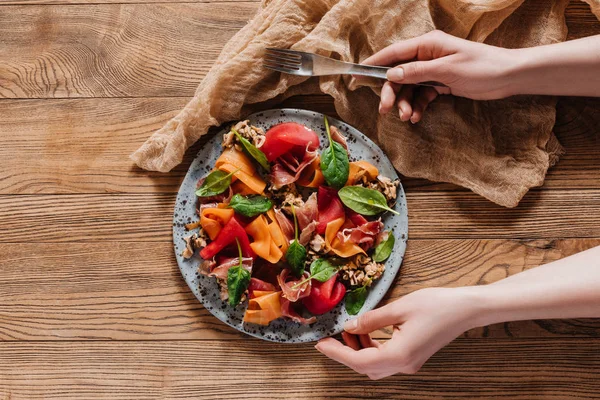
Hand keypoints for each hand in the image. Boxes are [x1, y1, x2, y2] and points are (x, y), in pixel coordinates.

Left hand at [315, 287, 481, 378]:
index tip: (319, 344)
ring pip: (374, 365)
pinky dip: (370, 349)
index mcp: (399, 355)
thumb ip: (371, 320)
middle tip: (327, 338)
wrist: (466, 309)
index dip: (337, 353)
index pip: (359, 361)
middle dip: (344, 353)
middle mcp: (404, 365)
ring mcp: (410, 364)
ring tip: (347, 329)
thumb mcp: (399, 307)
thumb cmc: (436, 305)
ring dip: (357, 351)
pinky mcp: (413, 357)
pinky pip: (385, 359)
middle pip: (365, 367)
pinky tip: (364, 332)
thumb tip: (349, 327)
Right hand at [363, 30, 518, 122]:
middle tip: (384, 110)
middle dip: (390, 93)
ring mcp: (433, 70)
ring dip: (404, 103)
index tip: (357, 74)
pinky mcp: (441, 83)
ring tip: (407, 117)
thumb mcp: (447, 70)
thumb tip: (391, 75)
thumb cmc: (482, 67)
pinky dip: (417, 106)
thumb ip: (417, 72)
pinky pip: (421, 95)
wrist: (508, 77)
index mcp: (428, 44)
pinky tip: (416, 116)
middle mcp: (428, 56)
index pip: (394, 53)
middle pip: (398, 74)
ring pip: (408, 88)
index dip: (374, 64)